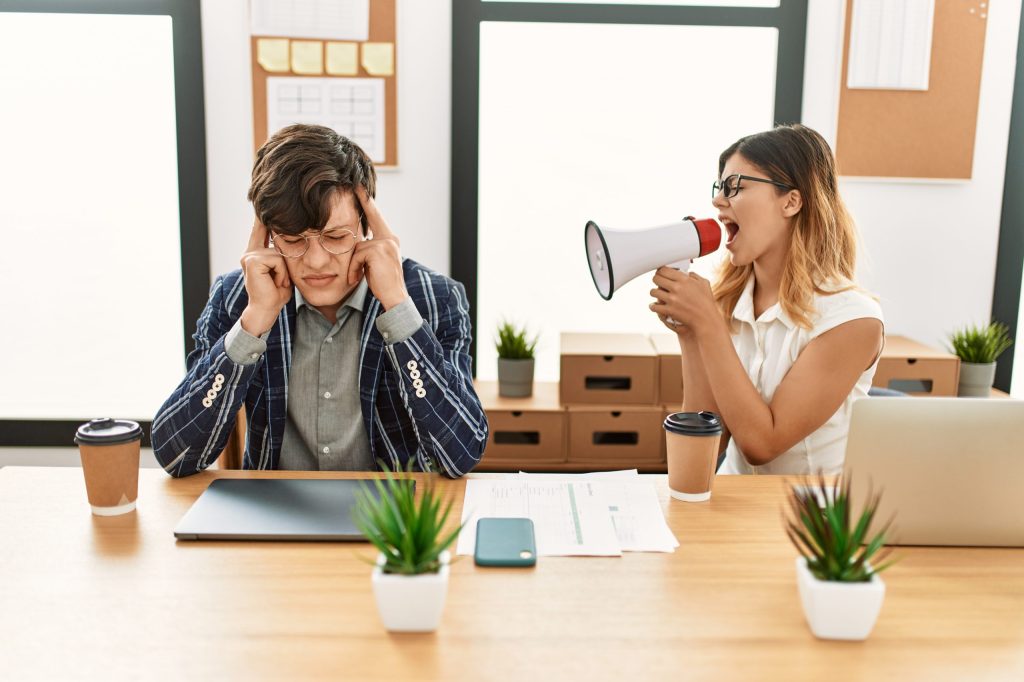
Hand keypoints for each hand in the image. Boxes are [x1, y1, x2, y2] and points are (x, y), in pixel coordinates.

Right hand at [239, 219, 291, 334]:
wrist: (266, 310)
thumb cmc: (276, 293)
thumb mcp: (282, 271)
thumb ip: (282, 256)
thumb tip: (291, 241)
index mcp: (255, 253)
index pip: (261, 229)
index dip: (264, 216)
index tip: (264, 201)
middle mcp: (249, 252)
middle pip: (274, 238)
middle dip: (283, 260)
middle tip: (278, 280)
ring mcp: (249, 256)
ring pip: (280, 253)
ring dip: (284, 271)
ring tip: (278, 282)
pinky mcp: (252, 261)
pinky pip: (277, 260)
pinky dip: (282, 274)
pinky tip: (275, 283)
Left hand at [349, 186, 407, 309]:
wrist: (395, 299)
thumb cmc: (382, 284)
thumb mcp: (375, 263)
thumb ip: (369, 249)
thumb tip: (358, 240)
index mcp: (390, 240)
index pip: (377, 218)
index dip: (369, 203)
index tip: (360, 189)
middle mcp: (390, 239)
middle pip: (372, 218)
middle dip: (365, 201)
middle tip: (356, 185)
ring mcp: (386, 243)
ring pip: (358, 246)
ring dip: (353, 264)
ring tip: (356, 277)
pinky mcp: (378, 250)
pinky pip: (356, 256)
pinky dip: (352, 269)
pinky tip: (356, 279)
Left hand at [649, 268, 721, 340]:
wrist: (707, 319)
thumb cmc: (707, 302)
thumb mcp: (704, 284)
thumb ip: (695, 276)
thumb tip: (688, 273)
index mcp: (684, 279)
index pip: (664, 270)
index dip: (660, 271)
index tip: (660, 274)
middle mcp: (677, 288)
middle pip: (656, 278)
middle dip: (656, 280)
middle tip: (658, 283)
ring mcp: (672, 299)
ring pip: (653, 292)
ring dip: (654, 293)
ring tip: (656, 294)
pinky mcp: (669, 310)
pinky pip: (654, 306)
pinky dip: (653, 306)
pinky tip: (655, 306)